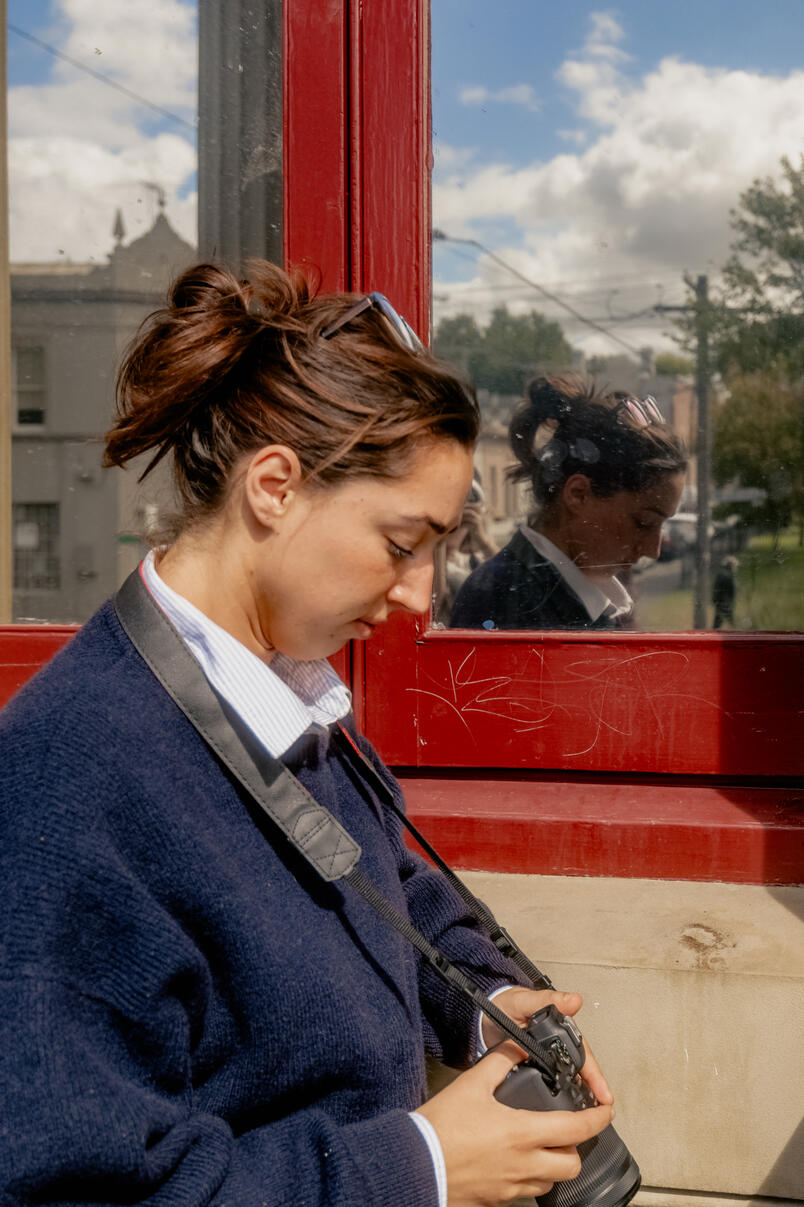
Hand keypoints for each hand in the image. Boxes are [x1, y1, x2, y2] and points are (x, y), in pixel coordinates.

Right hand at [416, 1040, 613, 1205]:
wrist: (414, 1165)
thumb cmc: (441, 1128)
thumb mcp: (471, 1084)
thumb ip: (500, 1062)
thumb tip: (517, 1045)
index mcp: (522, 1133)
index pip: (576, 1129)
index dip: (598, 1119)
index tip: (605, 1110)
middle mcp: (523, 1165)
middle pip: (571, 1164)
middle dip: (576, 1147)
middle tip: (568, 1130)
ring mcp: (511, 1188)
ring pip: (550, 1183)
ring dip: (554, 1165)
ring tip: (542, 1146)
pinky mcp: (496, 1201)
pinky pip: (525, 1194)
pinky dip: (530, 1178)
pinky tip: (515, 1162)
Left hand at [482, 987, 612, 1106]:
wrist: (483, 1016)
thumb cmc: (506, 1004)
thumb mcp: (524, 1001)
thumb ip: (546, 999)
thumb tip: (573, 999)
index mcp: (560, 1028)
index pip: (583, 1053)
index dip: (595, 1075)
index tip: (604, 1093)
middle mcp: (557, 1044)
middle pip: (581, 1070)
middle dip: (594, 1091)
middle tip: (604, 1112)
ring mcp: (546, 1057)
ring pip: (568, 1079)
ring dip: (580, 1095)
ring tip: (589, 1117)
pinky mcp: (534, 1068)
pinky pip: (551, 1084)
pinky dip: (559, 1096)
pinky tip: (562, 1112)